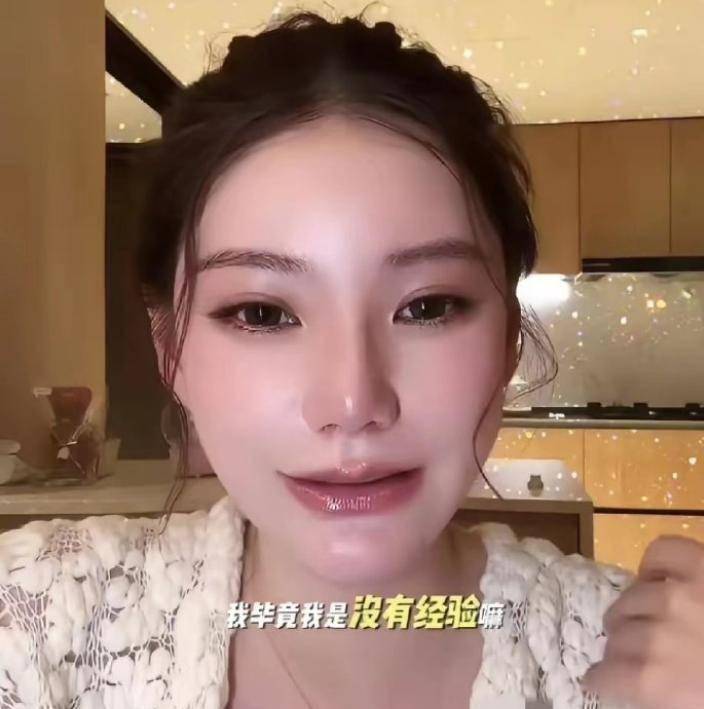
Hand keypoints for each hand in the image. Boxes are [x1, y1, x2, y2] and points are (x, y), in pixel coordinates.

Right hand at [581, 534, 703, 708]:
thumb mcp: (690, 703)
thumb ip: (660, 693)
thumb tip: (639, 682)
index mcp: (658, 681)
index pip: (607, 676)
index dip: (599, 679)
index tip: (596, 680)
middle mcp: (658, 633)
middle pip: (618, 634)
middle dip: (618, 644)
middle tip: (627, 651)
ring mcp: (680, 594)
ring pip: (633, 596)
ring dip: (630, 609)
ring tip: (637, 615)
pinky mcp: (702, 565)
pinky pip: (662, 551)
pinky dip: (654, 563)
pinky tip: (656, 577)